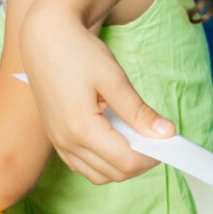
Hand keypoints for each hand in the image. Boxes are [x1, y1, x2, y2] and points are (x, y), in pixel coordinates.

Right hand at [21, 0, 170, 185]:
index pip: (125, 161)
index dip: (152, 157)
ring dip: (122, 165)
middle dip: (140, 162)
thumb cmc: (77, 52)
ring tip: (137, 138)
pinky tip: (116, 139)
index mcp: (81, 128)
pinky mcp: (56, 139)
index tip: (167, 142)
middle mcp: (66, 142)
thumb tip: (165, 133)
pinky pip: (83, 165)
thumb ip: (139, 111)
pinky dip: (104, 162)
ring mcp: (59, 143)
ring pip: (98, 175)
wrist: (45, 38)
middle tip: (156, 139)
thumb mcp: (114, 79)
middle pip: (114, 173)